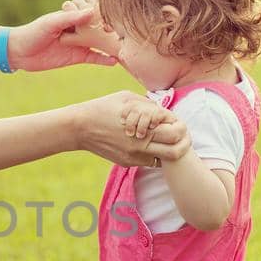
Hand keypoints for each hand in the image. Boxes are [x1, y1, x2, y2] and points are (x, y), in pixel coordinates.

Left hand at [8, 0, 119, 71]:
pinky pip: (93, 58)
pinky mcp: (76, 57)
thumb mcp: (51, 23)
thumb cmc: (33, 32)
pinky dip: (103, 60)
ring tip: (127, 48)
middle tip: (131, 31)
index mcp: (73, 16)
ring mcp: (79, 43)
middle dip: (114, 30)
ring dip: (111, 46)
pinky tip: (114, 62)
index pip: (94, 12)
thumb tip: (92, 11)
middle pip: (100, 28)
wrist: (19, 52)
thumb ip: (71, 18)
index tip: (123, 11)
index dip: (107, 12)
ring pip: (99, 44)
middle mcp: (79, 28)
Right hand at [75, 92, 190, 166]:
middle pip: (176, 152)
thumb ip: (149, 106)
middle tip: (176, 134)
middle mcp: (141, 145)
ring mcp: (134, 157)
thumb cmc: (103, 107)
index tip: (173, 120)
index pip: (176, 132)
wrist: (79, 127)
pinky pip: (148, 161)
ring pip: (163, 160)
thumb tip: (164, 113)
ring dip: (166, 149)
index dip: (179, 125)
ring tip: (160, 138)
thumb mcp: (128, 98)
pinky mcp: (126, 162)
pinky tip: (143, 141)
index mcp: (144, 127)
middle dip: (181, 142)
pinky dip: (151, 152)